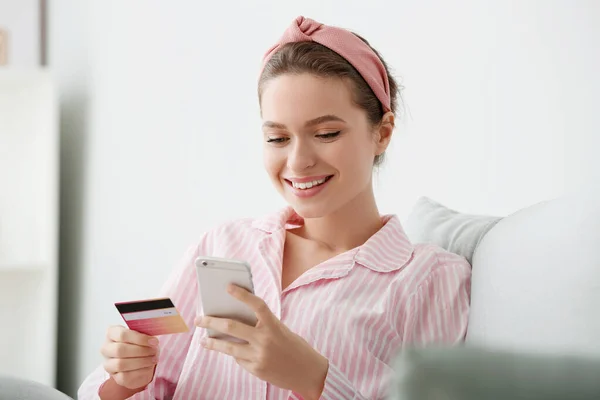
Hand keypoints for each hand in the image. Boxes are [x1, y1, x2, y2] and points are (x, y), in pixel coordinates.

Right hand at [101, 326, 158, 389]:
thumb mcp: (142, 334)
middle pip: (120, 350)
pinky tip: (149, 367)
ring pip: (121, 364)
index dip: (139, 338)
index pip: (122, 335)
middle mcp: (106, 348)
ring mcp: (109, 364)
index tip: (154, 341)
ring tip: (153, 358)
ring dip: (141, 361)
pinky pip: (126, 376)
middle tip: (154, 351)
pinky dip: (140, 371)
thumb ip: (144, 333)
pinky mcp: (115, 377)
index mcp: (112, 333)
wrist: (139, 360)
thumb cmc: (139, 343)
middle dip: (141, 351)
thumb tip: (152, 337)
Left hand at [195, 285, 328, 399]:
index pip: (256, 304)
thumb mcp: (281, 331)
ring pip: (228, 347)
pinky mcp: (255, 369)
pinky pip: (239, 359)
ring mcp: (259, 356)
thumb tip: (235, 320)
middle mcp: (265, 340)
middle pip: (231, 326)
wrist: (308, 373)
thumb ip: (261, 325)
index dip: (242, 294)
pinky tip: (232, 352)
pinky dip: (235, 354)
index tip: (228, 287)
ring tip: (203, 340)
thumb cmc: (294, 347)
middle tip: (199, 318)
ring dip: (213, 342)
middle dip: (211, 321)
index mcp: (274, 325)